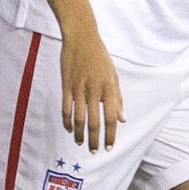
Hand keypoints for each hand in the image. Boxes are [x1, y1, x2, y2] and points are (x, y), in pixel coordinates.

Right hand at [59, 30, 123, 152]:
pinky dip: (67, 121)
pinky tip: (69, 129)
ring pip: (78, 118)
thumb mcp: (114, 75)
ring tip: (80, 143)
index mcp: (109, 88)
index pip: (111, 118)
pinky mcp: (66, 85)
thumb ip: (118, 98)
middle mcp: (94, 90)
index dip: (110, 135)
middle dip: (94, 140)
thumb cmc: (100, 56)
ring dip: (79, 134)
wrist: (82, 38)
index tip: (109, 147)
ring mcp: (79, 88)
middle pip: (94, 122)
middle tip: (94, 151)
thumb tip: (123, 119)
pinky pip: (66, 107)